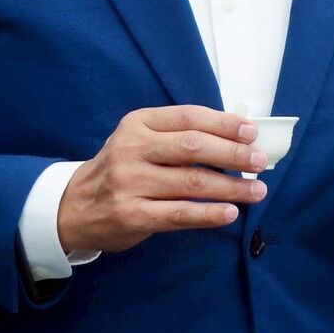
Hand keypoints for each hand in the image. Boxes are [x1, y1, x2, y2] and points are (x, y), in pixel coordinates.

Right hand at [57, 106, 264, 254]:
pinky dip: (209, 214)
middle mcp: (132, 150)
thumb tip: (238, 137)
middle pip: (193, 147)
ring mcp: (129, 183)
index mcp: (138, 124)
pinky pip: (179, 213)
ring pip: (191, 183)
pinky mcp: (132, 215)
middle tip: (260, 162)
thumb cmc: (122, 169)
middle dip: (233, 154)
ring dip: (231, 188)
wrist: (73, 207)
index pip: (188, 117)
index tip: (252, 132)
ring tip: (257, 191)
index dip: (224, 124)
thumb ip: (179, 135)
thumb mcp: (140, 140)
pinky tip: (230, 213)